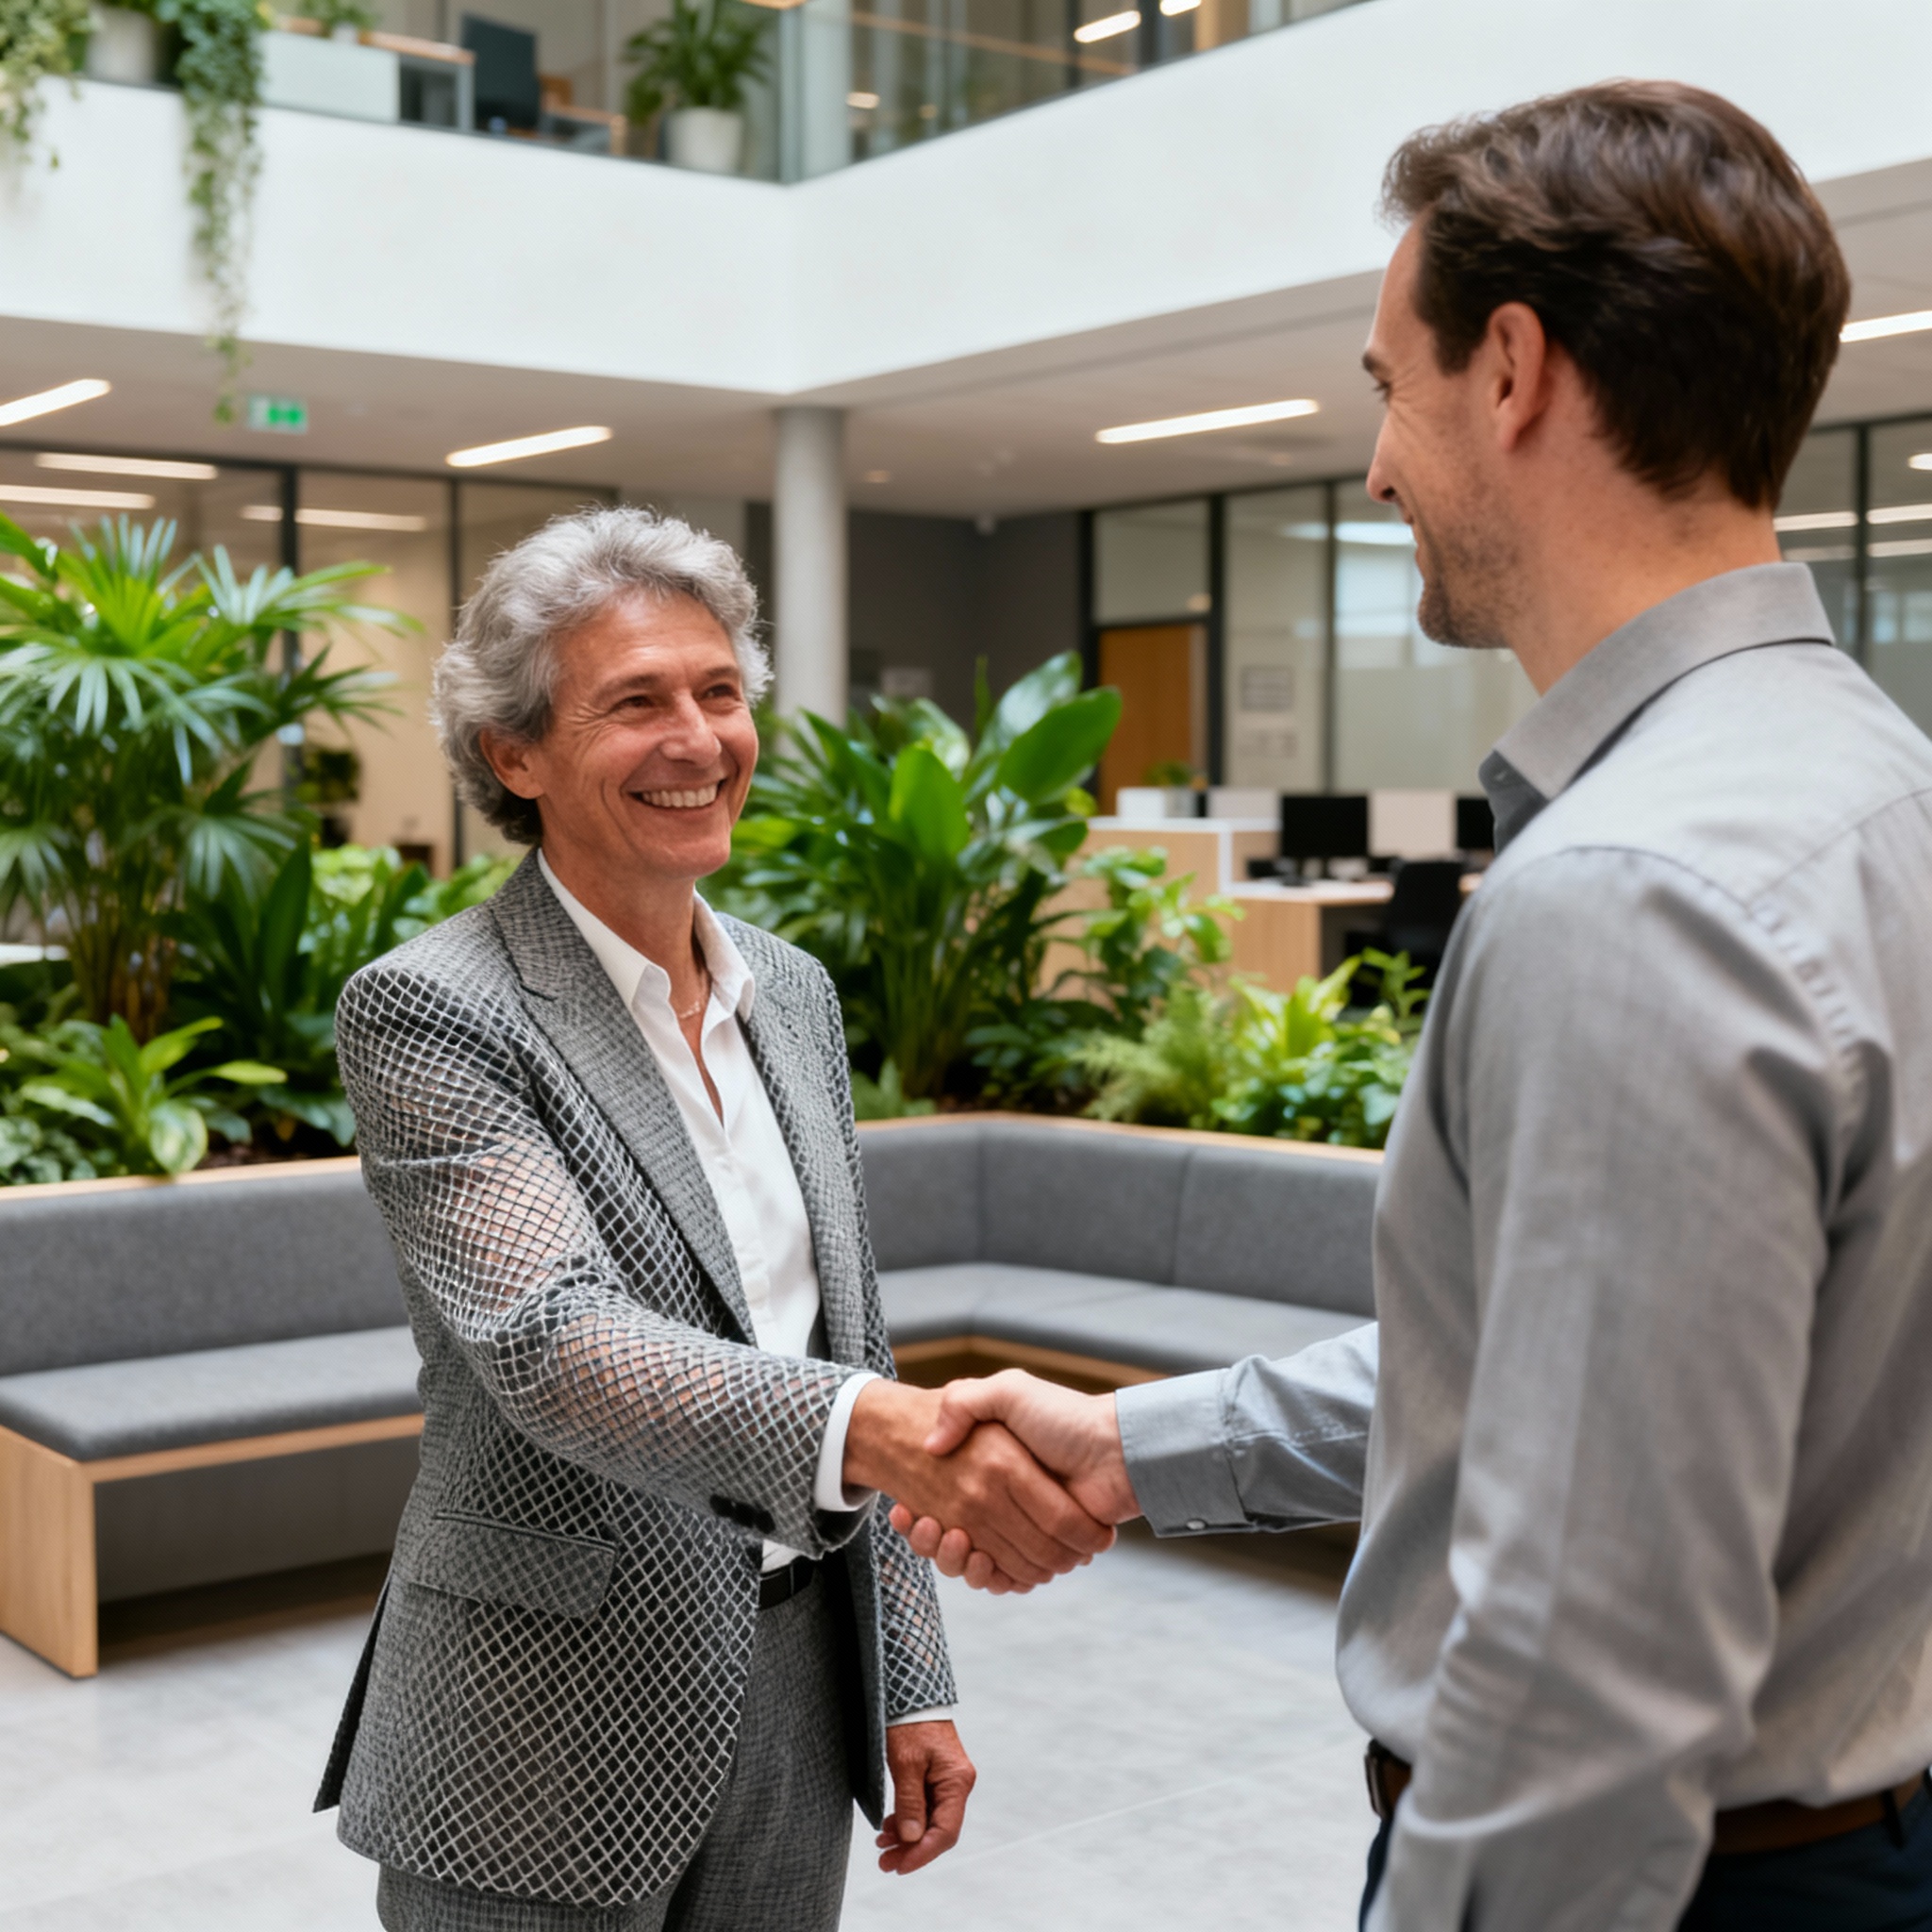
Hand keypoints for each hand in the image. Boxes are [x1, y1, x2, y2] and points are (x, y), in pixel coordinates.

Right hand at [845, 1379, 1114, 1588]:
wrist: (1118, 1449)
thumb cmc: (1064, 1417)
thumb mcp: (1010, 1391)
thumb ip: (964, 1403)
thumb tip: (930, 1445)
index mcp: (992, 1468)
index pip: (942, 1501)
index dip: (920, 1516)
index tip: (906, 1512)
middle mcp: (1004, 1501)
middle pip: (952, 1538)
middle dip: (932, 1540)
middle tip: (928, 1525)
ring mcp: (1024, 1529)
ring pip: (974, 1563)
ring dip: (955, 1560)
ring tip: (953, 1539)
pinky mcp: (1044, 1553)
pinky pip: (1007, 1578)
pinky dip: (990, 1578)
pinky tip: (977, 1559)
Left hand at [875, 1720, 975, 1873]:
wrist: (911, 1691)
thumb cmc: (909, 1722)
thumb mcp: (905, 1762)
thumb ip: (910, 1802)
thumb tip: (912, 1839)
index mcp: (957, 1781)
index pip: (945, 1831)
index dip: (922, 1854)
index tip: (898, 1866)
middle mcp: (957, 1784)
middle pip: (938, 1830)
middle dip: (912, 1850)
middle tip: (885, 1863)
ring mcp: (947, 1781)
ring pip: (930, 1821)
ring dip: (907, 1837)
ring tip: (881, 1847)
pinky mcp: (934, 1776)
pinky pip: (924, 1807)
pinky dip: (907, 1820)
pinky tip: (889, 1827)